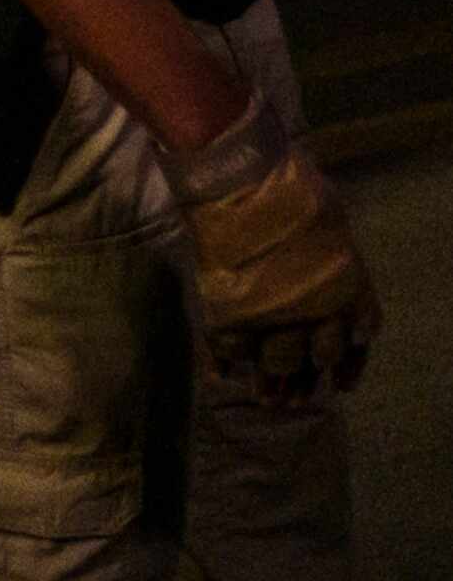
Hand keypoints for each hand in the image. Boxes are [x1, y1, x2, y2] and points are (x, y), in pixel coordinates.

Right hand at [172, 99, 380, 403]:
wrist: (242, 180)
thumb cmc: (290, 188)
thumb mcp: (330, 223)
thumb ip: (333, 257)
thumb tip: (332, 271)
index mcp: (348, 287)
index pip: (358, 340)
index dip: (349, 365)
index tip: (341, 386)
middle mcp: (318, 310)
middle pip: (316, 357)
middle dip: (305, 380)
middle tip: (295, 400)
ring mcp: (274, 314)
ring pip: (277, 361)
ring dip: (271, 384)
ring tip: (265, 401)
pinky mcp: (234, 313)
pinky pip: (229, 348)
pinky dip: (223, 363)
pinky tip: (222, 376)